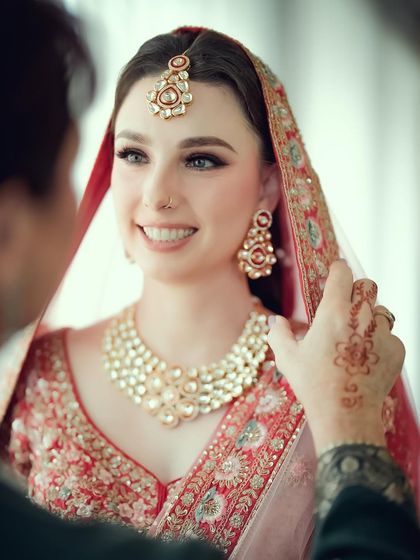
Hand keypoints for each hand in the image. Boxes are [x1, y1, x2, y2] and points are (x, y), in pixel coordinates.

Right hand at [267, 260, 404, 453]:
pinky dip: (379, 342)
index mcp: (334, 312)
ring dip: (369, 317)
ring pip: (381, 311)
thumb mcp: (287, 359)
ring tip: (355, 337)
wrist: (345, 414)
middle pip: (368, 285)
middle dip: (356, 290)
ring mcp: (382, 333)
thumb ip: (278, 334)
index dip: (337, 269)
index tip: (335, 272)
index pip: (342, 273)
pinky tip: (365, 358)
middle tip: (345, 307)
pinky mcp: (396, 350)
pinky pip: (390, 336)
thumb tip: (275, 321)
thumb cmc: (313, 385)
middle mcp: (362, 317)